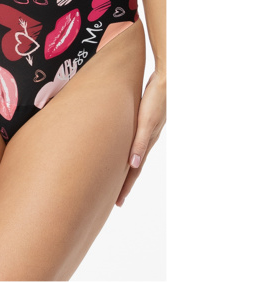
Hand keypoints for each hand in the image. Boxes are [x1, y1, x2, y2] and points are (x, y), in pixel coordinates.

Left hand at [116, 69, 165, 205]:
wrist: (165, 80)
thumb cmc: (155, 100)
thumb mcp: (146, 122)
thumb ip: (140, 142)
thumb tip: (134, 164)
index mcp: (146, 142)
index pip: (134, 171)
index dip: (126, 186)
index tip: (118, 201)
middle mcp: (146, 139)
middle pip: (134, 166)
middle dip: (124, 183)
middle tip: (116, 199)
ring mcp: (145, 131)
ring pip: (133, 154)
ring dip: (125, 168)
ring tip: (117, 178)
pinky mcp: (143, 121)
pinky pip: (134, 142)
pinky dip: (128, 150)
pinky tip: (123, 150)